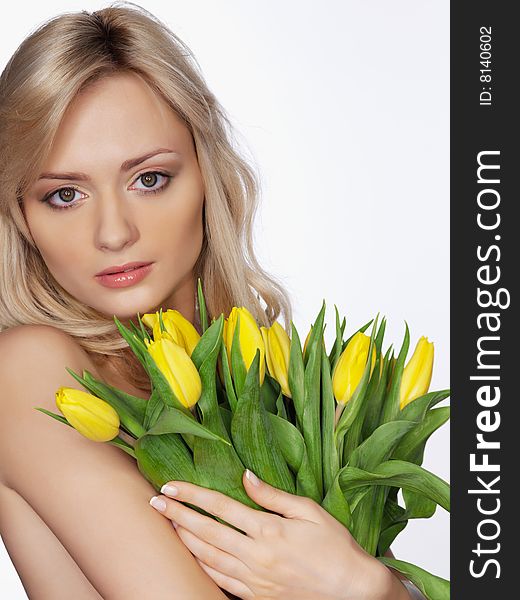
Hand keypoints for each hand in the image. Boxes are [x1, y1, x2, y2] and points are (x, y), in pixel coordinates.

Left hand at [149, 469, 402, 599]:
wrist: (352, 593)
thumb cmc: (335, 547)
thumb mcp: (309, 512)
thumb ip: (273, 496)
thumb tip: (245, 476)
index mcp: (268, 531)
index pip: (220, 507)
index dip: (192, 495)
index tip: (170, 486)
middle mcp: (255, 556)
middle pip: (206, 532)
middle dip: (177, 516)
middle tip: (155, 503)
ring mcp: (254, 580)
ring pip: (207, 558)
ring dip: (183, 541)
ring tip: (166, 526)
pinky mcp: (256, 597)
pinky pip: (220, 581)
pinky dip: (201, 567)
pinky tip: (190, 557)